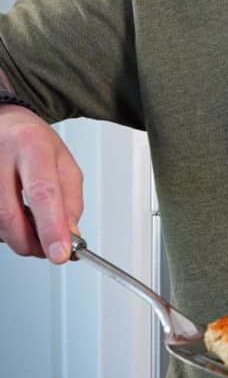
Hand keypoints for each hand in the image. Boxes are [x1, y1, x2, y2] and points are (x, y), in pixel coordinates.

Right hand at [0, 105, 82, 262]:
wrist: (3, 125)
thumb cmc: (33, 142)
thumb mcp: (64, 163)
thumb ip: (71, 201)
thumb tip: (69, 235)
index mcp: (31, 144)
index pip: (42, 192)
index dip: (51, 227)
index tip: (60, 253)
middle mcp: (0, 156)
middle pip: (11, 215)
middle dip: (32, 243)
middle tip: (49, 249)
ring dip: (18, 238)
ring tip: (34, 228)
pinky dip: (5, 230)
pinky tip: (16, 219)